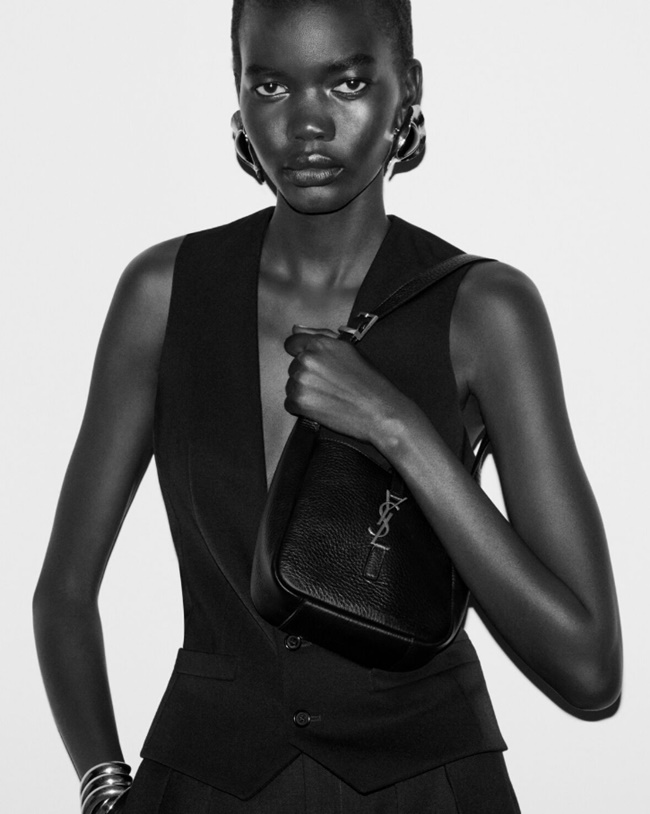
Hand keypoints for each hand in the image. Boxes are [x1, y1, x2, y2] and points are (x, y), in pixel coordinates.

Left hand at [284, 326, 415, 444]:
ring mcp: (301, 381)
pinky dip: (302, 407)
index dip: (301, 354)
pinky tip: (322, 406)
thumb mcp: (350, 350)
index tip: (312, 364)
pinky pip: (289, 404)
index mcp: (319, 344)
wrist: (380, 411)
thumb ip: (320, 336)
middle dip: (307, 375)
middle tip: (331, 384)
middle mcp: (307, 359)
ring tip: (329, 395)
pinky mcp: (299, 402)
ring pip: (291, 385)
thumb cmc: (370, 382)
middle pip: (293, 366)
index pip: (292, 344)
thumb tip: (297, 329)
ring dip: (304, 391)